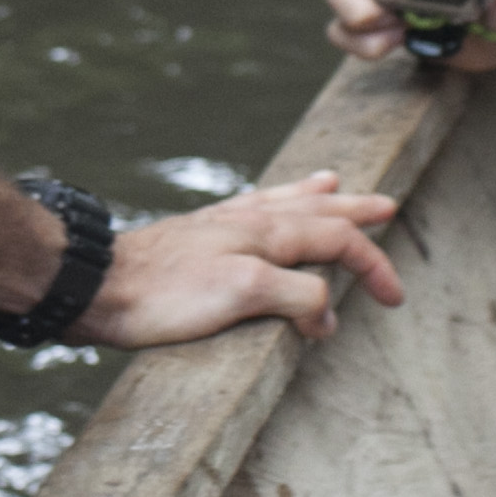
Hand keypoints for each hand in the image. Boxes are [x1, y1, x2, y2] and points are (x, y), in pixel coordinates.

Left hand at [71, 171, 405, 346]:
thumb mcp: (243, 295)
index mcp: (267, 232)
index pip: (338, 238)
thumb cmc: (167, 294)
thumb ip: (295, 297)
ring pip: (284, 202)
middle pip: (317, 209)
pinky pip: (251, 209)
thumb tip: (328, 313)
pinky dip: (274, 203)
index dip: (373, 265)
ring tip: (335, 183)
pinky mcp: (199, 237)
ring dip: (317, 197)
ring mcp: (223, 226)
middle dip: (355, 211)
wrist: (101, 286)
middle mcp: (250, 221)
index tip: (395, 298)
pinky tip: (265, 205)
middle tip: (386, 208)